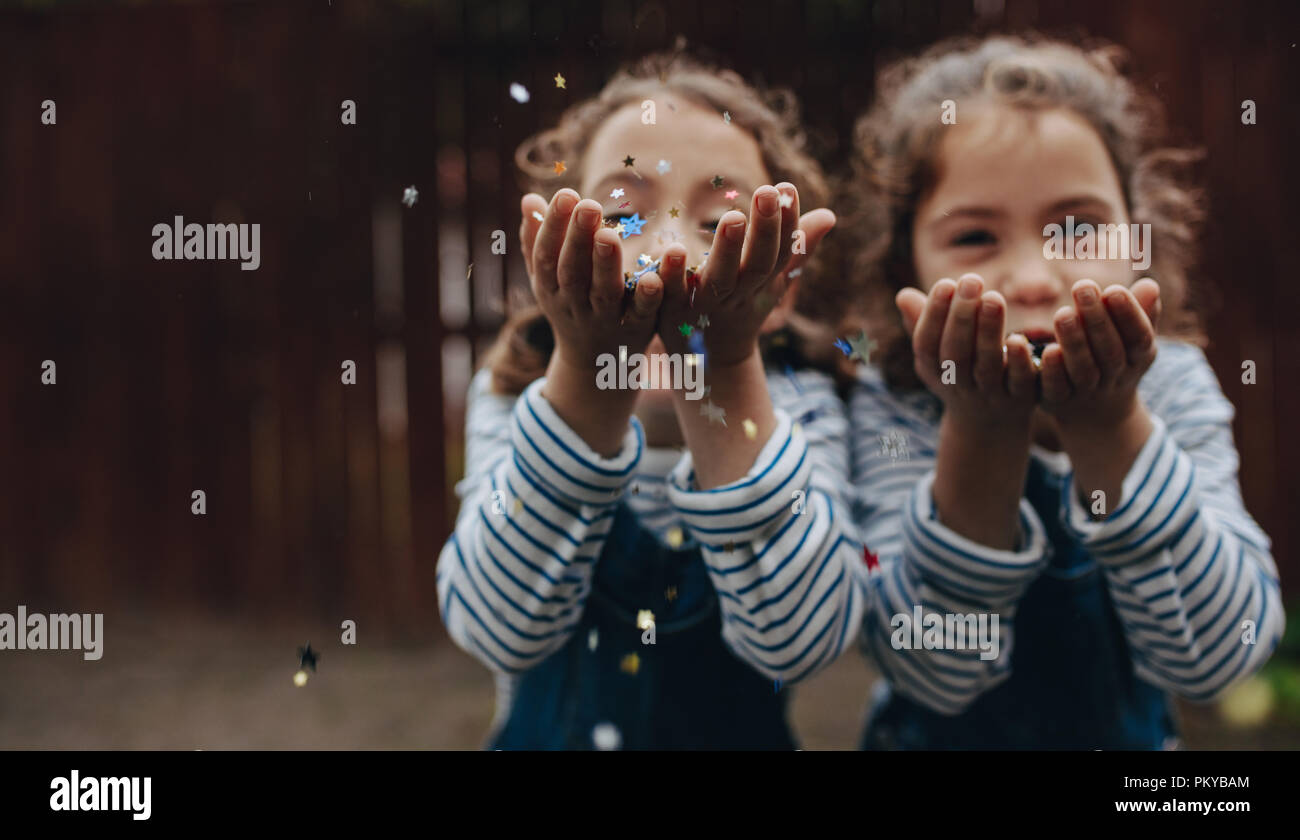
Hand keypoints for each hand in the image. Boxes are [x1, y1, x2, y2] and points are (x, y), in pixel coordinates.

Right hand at [518, 189, 663, 454]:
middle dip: (578, 239)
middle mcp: (574, 305)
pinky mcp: (636, 331)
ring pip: (603, 293)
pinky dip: (646, 298)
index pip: (547, 255)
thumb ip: (537, 240)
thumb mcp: (548, 279)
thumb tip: (529, 199)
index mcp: (551, 288)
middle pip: (573, 272)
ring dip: (606, 264)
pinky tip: (653, 278)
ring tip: (610, 232)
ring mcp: (604, 320)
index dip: (553, 226)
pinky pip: (641, 315)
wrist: (594, 364)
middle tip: (588, 205)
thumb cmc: (571, 306)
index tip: (565, 194)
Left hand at [654, 183, 835, 367]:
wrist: (708, 364)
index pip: (780, 252)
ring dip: (727, 249)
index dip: (786, 223)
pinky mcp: (672, 312)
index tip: (786, 186)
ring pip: (720, 279)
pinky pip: (674, 293)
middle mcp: (738, 294)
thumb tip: (830, 215)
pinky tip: (673, 249)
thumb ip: (796, 249)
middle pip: (756, 265)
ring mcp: (706, 305)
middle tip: (767, 191)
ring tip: (734, 217)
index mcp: (762, 283)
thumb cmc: (742, 309)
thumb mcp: (771, 281)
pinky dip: (673, 274)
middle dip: (764, 230)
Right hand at [897, 273, 1036, 428]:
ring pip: (987, 365)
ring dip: (989, 331)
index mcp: (934, 371)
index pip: (927, 344)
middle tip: (971, 280)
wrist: (989, 423)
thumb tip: (903, 296)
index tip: (945, 283)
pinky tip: (1020, 337)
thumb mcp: (938, 352)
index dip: (934, 315)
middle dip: (962, 316)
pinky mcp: (1020, 400)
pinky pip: (1019, 381)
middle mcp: (958, 385)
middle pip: (955, 353)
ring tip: (993, 296)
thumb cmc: (960, 373)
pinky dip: (1019, 360)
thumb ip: (923, 324)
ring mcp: (988, 395)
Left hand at [1040, 278, 1160, 517]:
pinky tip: (1047, 349)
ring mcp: (1087, 392)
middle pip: (1109, 351)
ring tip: (1062, 313)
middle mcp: (1115, 377)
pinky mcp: (1059, 401)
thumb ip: (1141, 313)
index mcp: (1138, 358)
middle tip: (1082, 286)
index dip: (1128, 315)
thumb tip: (1150, 285)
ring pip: (1083, 370)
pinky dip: (1053, 370)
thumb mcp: (1132, 340)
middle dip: (1097, 319)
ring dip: (1074, 341)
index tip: (1113, 289)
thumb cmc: (1115, 360)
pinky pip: (1057, 387)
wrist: (1097, 413)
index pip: (1139, 337)